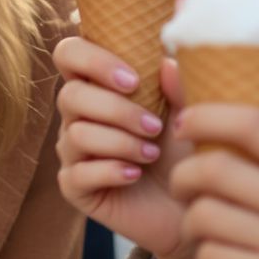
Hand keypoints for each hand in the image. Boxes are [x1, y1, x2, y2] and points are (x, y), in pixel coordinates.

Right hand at [53, 35, 190, 258]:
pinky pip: (78, 173)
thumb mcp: (186, 115)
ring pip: (77, 135)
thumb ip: (177, 88)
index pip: (70, 54)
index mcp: (97, 86)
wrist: (189, 203)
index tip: (133, 80)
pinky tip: (135, 175)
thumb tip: (166, 62)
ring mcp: (72, 152)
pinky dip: (110, 171)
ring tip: (152, 154)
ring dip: (120, 142)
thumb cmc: (184, 150)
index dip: (92, 59)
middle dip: (116, 110)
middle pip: (70, 95)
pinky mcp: (74, 188)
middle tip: (154, 127)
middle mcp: (77, 116)